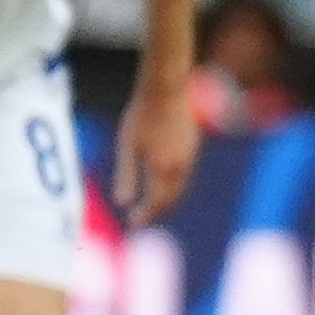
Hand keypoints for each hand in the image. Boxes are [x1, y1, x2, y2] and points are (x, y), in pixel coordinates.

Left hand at [115, 81, 199, 224]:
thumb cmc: (142, 115)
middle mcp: (181, 169)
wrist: (167, 89)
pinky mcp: (193, 148)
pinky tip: (163, 182)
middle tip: (140, 219)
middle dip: (156, 212)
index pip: (155, 204)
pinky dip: (173, 187)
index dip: (144, 217)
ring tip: (151, 204)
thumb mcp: (128, 146)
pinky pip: (184, 177)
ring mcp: (190, 158)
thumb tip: (121, 203)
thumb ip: (126, 176)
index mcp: (164, 171)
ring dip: (166, 201)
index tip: (132, 225)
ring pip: (180, 189)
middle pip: (170, 200)